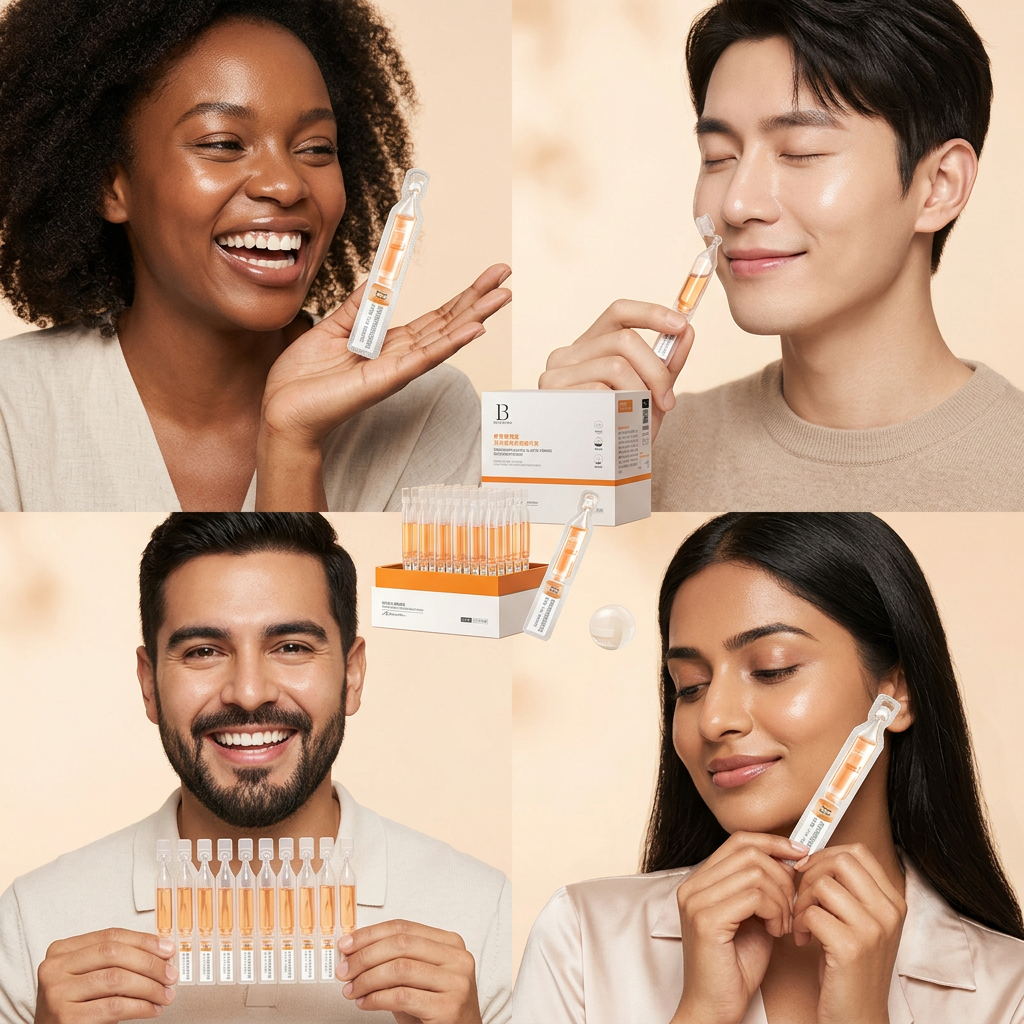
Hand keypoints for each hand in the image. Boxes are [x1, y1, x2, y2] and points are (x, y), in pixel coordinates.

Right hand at [34, 929, 176, 1022]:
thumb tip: (161, 952)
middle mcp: (55, 969)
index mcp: (61, 951)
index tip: (167, 949)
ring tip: (165, 994)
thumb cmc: (74, 1005)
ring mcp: (57, 994)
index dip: (144, 940)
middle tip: (170, 974)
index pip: (111, 936)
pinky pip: (114, 1006)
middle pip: (115, 954)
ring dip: (150, 987)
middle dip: (150, 963)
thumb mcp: (88, 976)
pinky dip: (140, 1007)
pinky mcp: (66, 1018)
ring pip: (117, 979)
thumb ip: (116, 960)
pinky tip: (151, 1009)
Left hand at [256, 264, 511, 509]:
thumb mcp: (332, 329)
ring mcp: (398, 369)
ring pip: (445, 338)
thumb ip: (357, 305)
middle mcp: (401, 356)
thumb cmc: (303, 378)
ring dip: (476, 317)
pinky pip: (424, 358)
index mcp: (390, 344)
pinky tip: (475, 329)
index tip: (486, 276)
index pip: (436, 317)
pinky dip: (451, 343)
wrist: (282, 408)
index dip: (462, 295)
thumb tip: (377, 278)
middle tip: (506, 275)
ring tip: (502, 297)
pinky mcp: (387, 379)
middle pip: (449, 323)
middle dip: (478, 298)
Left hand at [336, 919, 480, 1023]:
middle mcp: (457, 958)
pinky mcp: (448, 1007)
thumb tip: (355, 953)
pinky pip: (402, 996)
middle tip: (344, 969)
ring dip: (367, 979)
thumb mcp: (418, 979)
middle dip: (365, 956)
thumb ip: (394, 961)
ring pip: (400, 969)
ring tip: (352, 989)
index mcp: (450, 943)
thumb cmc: (437, 1009)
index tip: (348, 944)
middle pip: (401, 944)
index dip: (371, 934)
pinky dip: (377, 999)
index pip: (404, 927)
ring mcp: (456, 981)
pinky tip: (366, 1002)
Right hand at [539, 299, 694, 441]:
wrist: (596, 472)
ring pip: (615, 365)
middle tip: (667, 400)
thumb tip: (686, 331)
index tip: (681, 324)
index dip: (652, 313)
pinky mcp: (553, 395)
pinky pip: (600, 391)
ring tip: (637, 416)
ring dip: (639, 392)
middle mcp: (567, 354)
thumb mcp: (649, 394)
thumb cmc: (619, 432)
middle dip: (655, 370)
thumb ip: (666, 364)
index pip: (618, 312)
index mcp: (589, 347)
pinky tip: (614, 424)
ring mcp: (556, 374)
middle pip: (624, 340)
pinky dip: (618, 407)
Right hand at [672, 833, 807, 1023]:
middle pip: (749, 852)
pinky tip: (776, 931)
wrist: (715, 1009)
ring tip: (784, 923)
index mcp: (700, 881)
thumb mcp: (753, 917)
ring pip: (756, 872)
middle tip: (793, 906)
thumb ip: (763, 888)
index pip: (739, 840)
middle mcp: (693, 885)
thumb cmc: (736, 967)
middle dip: (782, 875)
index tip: (800, 854)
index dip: (773, 842)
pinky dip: (776, 912)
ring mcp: (696, 901)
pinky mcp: (706, 920)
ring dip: (782, 898)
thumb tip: (790, 860)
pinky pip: (755, 896)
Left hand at [792, 844, 905, 1023]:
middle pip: (840, 860)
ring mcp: (873, 930)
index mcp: (893, 901)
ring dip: (801, 901)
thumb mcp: (859, 922)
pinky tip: (802, 939)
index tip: (808, 872)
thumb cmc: (850, 966)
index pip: (857, 852)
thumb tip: (812, 853)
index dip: (825, 855)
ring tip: (802, 922)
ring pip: (822, 884)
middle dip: (810, 874)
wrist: (858, 1016)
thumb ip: (847, 889)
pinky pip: (812, 913)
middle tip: (802, 899)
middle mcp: (889, 912)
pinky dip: (799, 923)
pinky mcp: (851, 948)